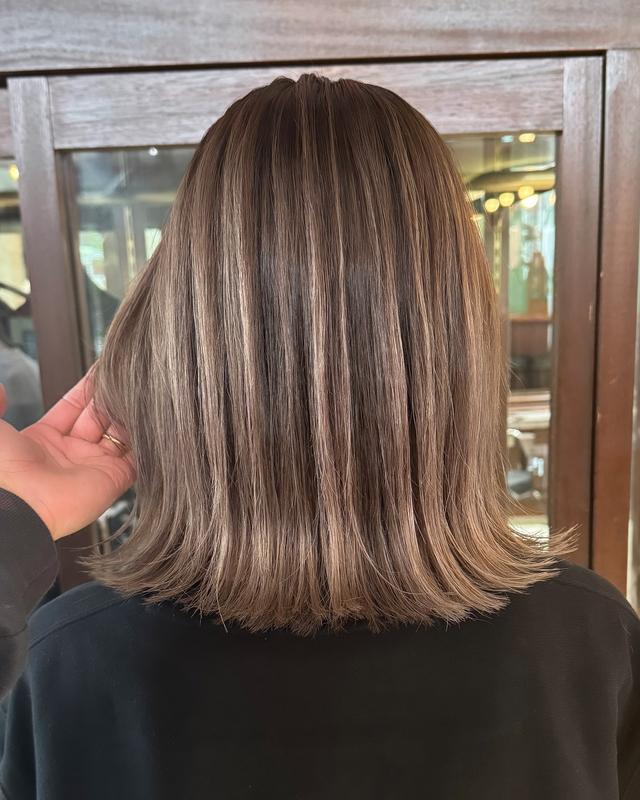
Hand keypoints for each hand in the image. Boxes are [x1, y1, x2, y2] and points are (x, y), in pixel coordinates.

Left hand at [0, 373, 134, 539]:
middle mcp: (73, 452)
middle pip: (100, 416)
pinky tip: (148, 418)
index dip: (87, 387)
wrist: (22, 506)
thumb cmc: (4, 472)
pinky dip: (144, 439)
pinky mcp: (115, 477)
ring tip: (139, 392)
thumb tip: (1, 389)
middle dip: (111, 396)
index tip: (102, 368)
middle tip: (123, 376)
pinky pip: (136, 455)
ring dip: (129, 414)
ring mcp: (95, 464)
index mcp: (45, 440)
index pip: (73, 406)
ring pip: (120, 433)